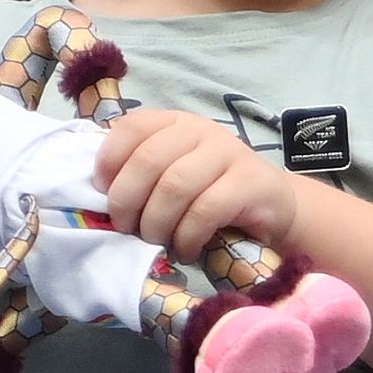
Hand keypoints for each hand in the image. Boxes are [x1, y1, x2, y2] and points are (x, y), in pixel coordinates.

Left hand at [95, 108, 301, 262]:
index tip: (103, 193)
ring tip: (158, 242)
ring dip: (157, 223)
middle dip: (128, 202)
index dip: (109, 161)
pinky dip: (187, 237)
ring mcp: (228, 153)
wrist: (273, 208)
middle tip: (128, 229)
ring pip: (174, 187)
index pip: (131, 128)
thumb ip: (140, 171)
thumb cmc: (212, 194)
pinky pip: (205, 211)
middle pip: (148, 161)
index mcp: (175, 123)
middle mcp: (200, 130)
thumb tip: (99, 191)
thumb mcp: (174, 173)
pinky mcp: (249, 182)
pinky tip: (186, 250)